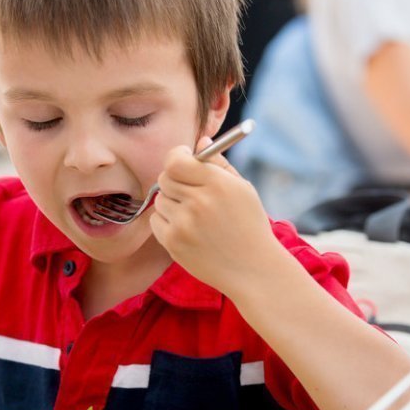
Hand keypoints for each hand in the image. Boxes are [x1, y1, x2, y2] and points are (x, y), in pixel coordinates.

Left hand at [149, 136, 285, 292]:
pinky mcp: (173, 243)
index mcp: (217, 184)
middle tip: (188, 187)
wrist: (253, 269)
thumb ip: (218, 163)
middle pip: (165, 177)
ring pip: (160, 199)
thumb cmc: (249, 225)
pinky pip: (156, 221)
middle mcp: (198, 202)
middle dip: (174, 179)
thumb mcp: (242, 189)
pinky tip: (188, 229)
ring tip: (194, 214)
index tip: (183, 158)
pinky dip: (167, 221)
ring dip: (172, 202)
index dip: (177, 156)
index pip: (176, 160)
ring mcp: (183, 224)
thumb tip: (200, 140)